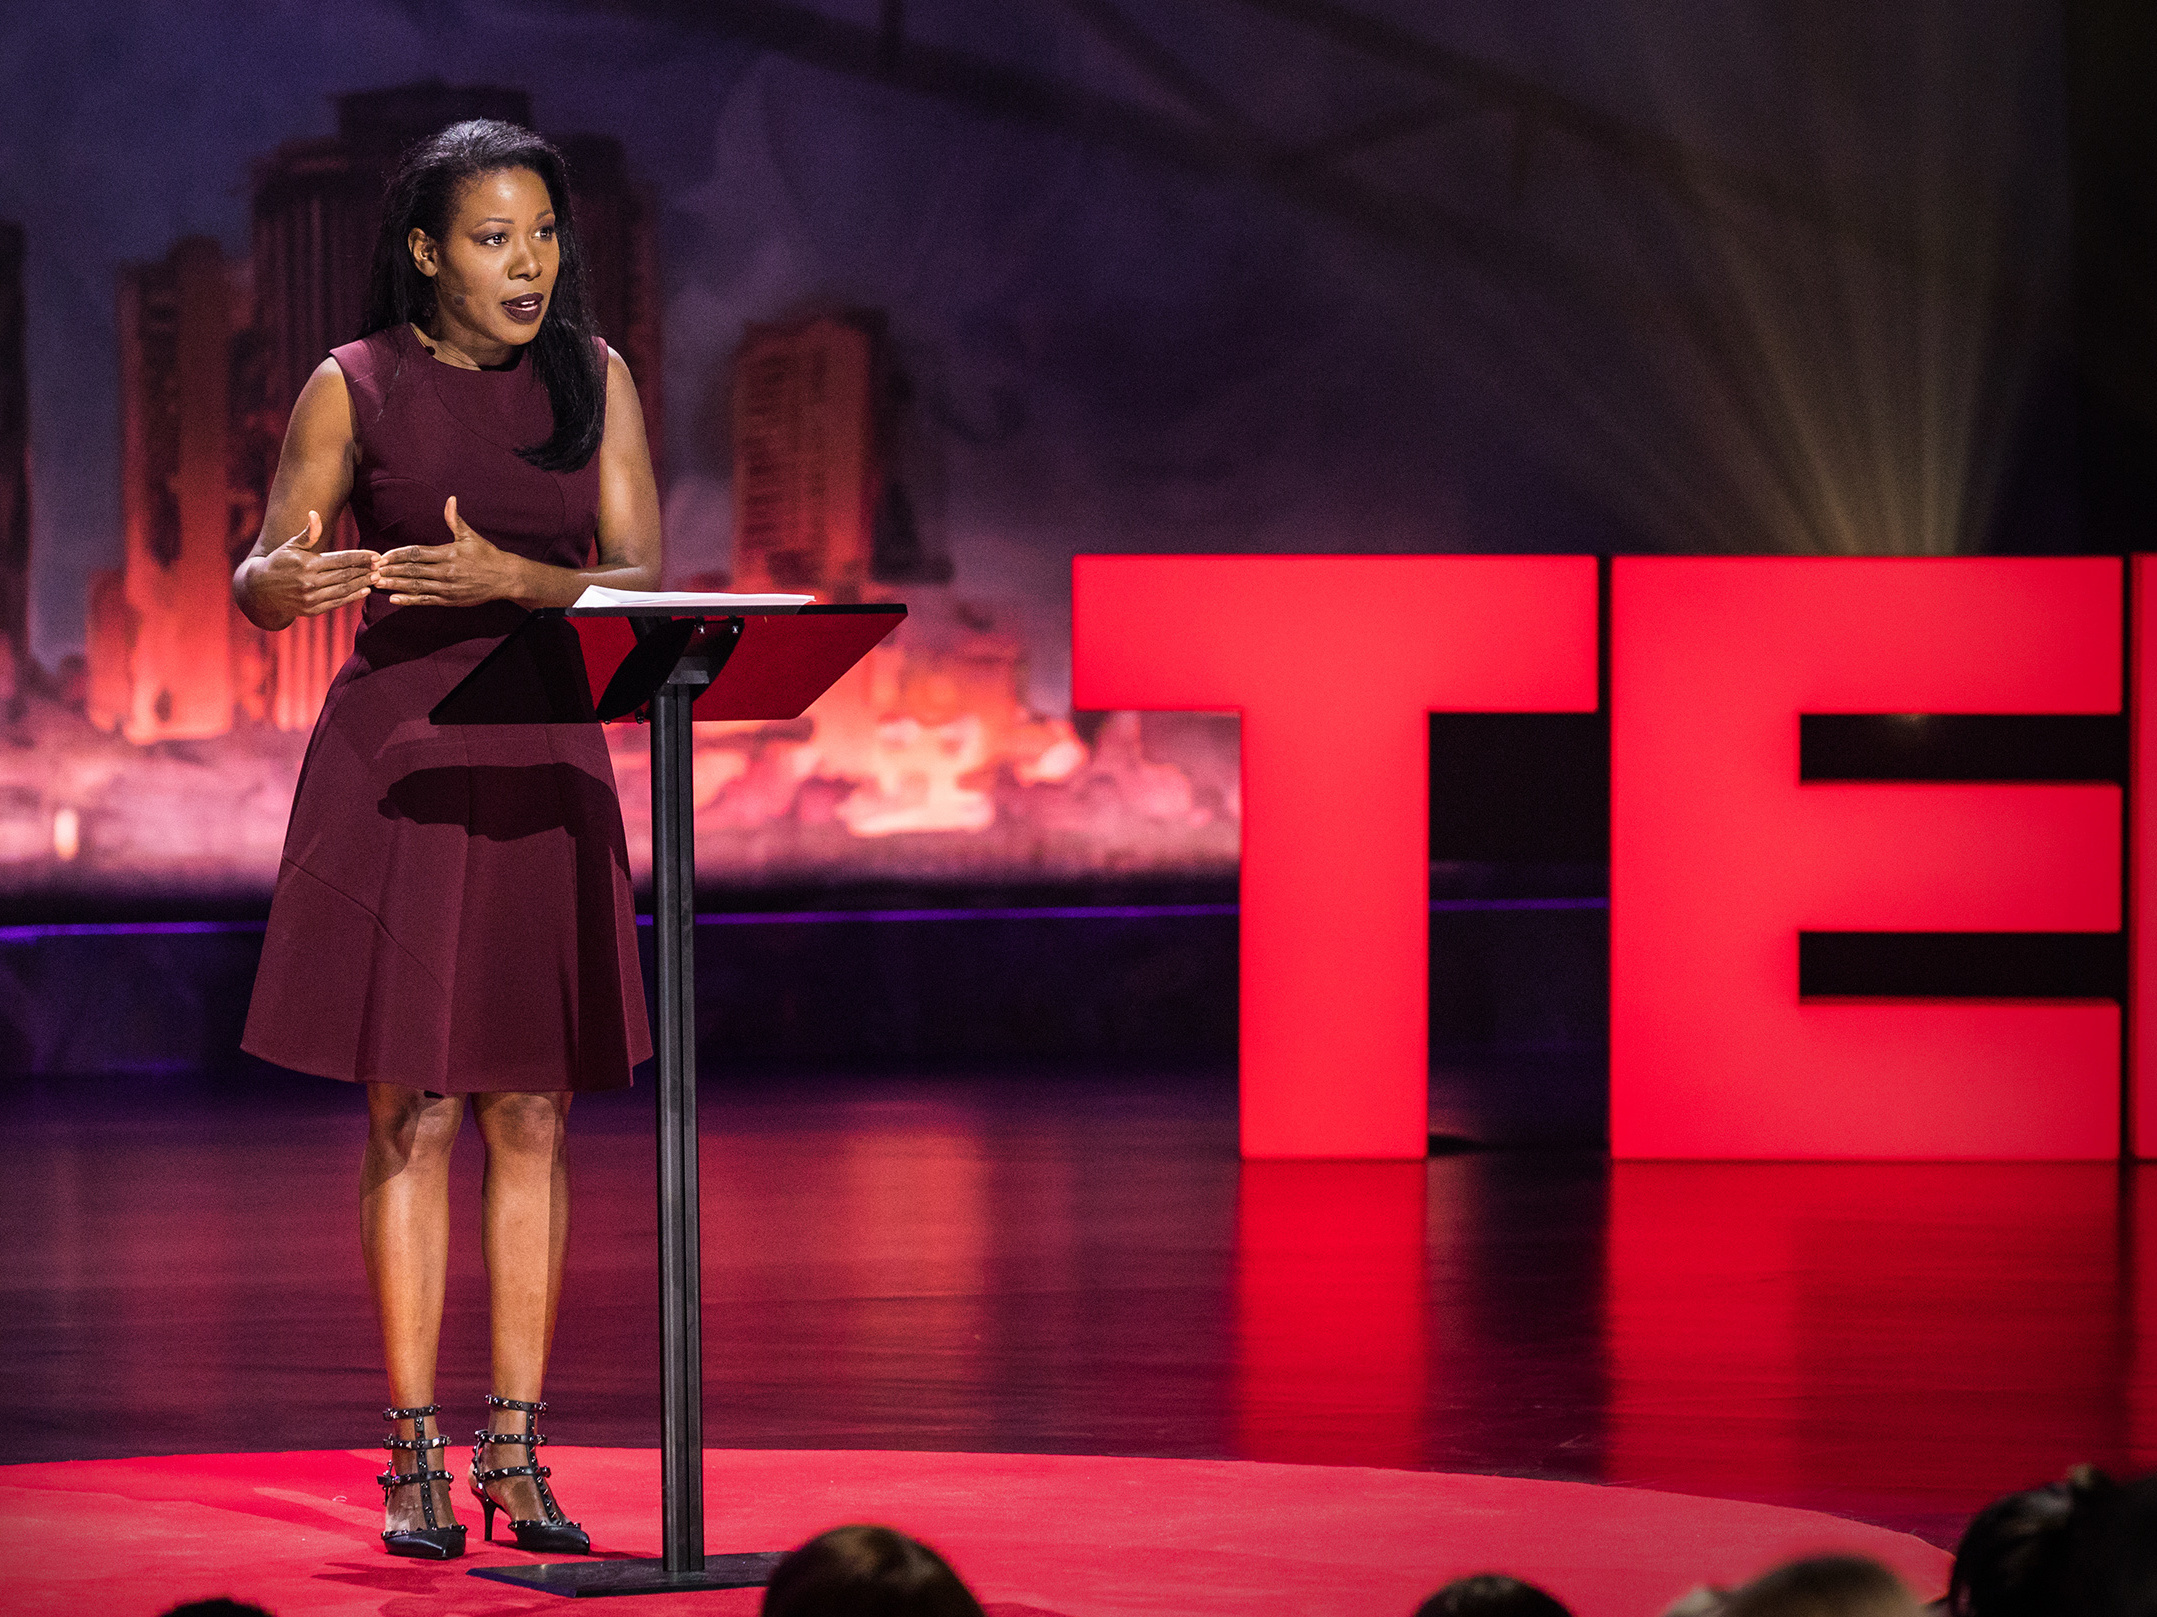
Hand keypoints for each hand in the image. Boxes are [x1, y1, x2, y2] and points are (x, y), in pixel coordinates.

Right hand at [252, 510, 377, 620]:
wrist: (260, 590)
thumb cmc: (278, 563)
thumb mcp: (291, 546)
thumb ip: (308, 533)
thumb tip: (315, 513)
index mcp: (307, 564)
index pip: (340, 559)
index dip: (360, 557)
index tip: (376, 555)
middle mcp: (310, 582)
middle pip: (345, 575)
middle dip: (365, 570)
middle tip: (382, 566)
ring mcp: (311, 598)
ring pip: (343, 590)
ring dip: (362, 584)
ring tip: (377, 578)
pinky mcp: (311, 610)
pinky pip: (336, 603)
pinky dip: (352, 598)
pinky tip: (365, 591)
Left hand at [371, 496, 528, 607]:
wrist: (505, 578)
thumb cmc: (487, 555)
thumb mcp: (471, 536)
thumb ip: (455, 520)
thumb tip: (450, 499)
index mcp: (448, 554)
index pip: (417, 553)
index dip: (398, 555)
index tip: (382, 556)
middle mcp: (445, 571)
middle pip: (412, 570)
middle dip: (391, 570)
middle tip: (372, 570)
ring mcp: (447, 587)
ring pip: (416, 586)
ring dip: (395, 584)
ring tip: (377, 583)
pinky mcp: (449, 600)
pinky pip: (425, 600)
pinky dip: (409, 600)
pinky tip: (394, 598)